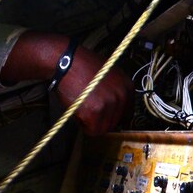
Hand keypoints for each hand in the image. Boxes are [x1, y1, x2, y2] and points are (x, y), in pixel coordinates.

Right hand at [1, 32, 132, 135]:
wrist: (64, 61)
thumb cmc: (81, 66)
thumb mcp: (108, 73)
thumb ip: (115, 90)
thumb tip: (114, 109)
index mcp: (127, 86)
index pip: (127, 114)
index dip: (112, 116)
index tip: (103, 115)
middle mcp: (121, 95)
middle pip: (114, 123)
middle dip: (100, 120)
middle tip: (88, 108)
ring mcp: (109, 104)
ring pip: (103, 128)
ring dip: (91, 123)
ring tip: (82, 108)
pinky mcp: (95, 112)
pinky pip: (91, 130)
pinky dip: (83, 125)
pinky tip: (78, 110)